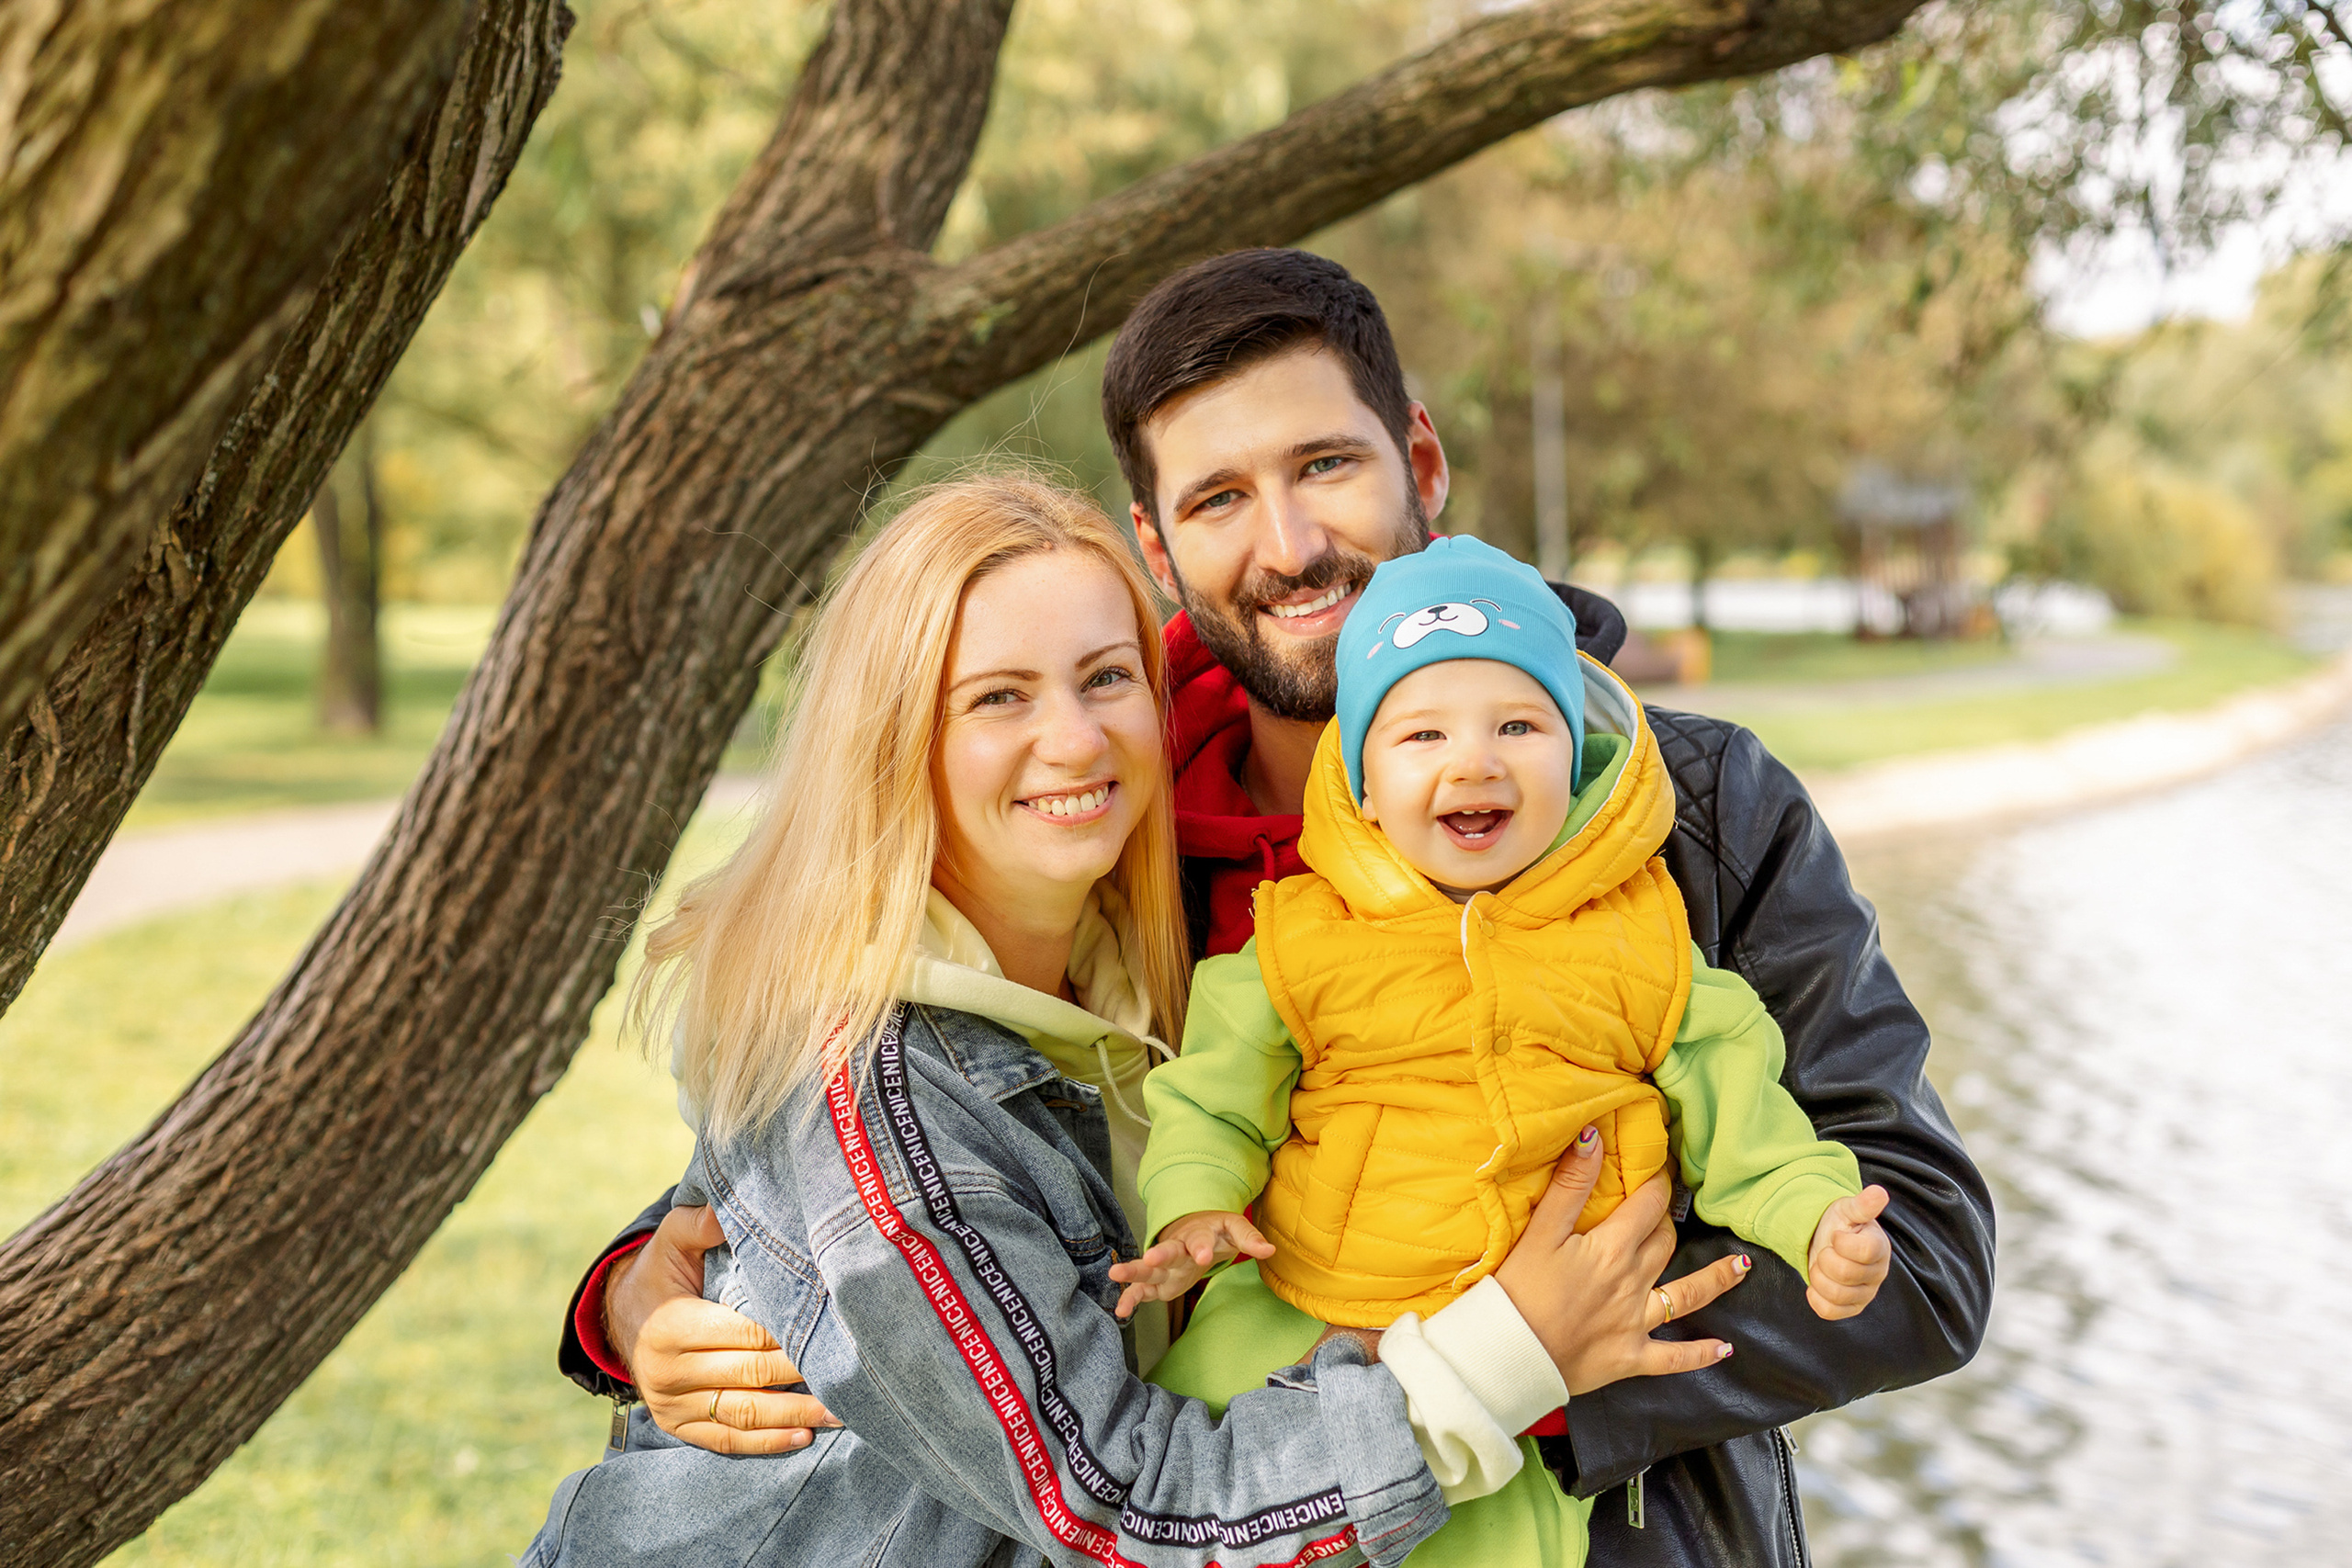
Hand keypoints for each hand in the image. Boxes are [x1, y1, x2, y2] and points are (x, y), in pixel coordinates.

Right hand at [607, 1203, 839, 1454]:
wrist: (619, 1316)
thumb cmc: (660, 1273)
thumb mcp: (670, 1240)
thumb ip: (699, 1223)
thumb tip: (728, 1209)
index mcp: (671, 1325)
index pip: (743, 1334)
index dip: (786, 1335)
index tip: (827, 1331)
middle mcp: (668, 1371)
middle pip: (750, 1375)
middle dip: (801, 1376)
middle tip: (849, 1374)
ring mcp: (672, 1403)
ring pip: (743, 1414)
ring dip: (794, 1416)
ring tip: (839, 1412)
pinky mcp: (676, 1425)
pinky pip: (725, 1439)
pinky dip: (765, 1443)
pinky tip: (803, 1437)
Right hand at [1107, 1210, 1274, 1319]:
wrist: (1195, 1229)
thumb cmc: (1216, 1230)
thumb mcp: (1234, 1230)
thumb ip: (1250, 1239)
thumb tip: (1270, 1250)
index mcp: (1198, 1235)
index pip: (1199, 1240)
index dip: (1200, 1247)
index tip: (1200, 1256)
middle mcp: (1177, 1249)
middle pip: (1167, 1251)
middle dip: (1159, 1255)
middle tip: (1150, 1259)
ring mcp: (1165, 1267)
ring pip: (1147, 1269)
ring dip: (1132, 1272)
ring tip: (1114, 1274)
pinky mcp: (1159, 1283)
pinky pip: (1142, 1291)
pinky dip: (1131, 1298)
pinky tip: (1120, 1311)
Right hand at [1492, 1125, 1752, 1395]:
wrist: (1512, 1355)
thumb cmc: (1518, 1291)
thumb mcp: (1541, 1231)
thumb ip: (1570, 1185)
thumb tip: (1593, 1136)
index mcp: (1612, 1248)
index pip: (1647, 1205)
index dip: (1658, 1183)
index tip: (1662, 1168)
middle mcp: (1633, 1282)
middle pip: (1665, 1242)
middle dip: (1670, 1221)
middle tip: (1670, 1209)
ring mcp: (1636, 1321)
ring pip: (1687, 1295)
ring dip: (1716, 1279)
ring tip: (1742, 1267)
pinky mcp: (1631, 1356)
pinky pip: (1674, 1357)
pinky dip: (1700, 1354)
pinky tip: (1723, 1349)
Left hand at [1805, 1184, 1890, 1319]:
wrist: (1827, 1242)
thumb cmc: (1840, 1225)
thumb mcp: (1847, 1210)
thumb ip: (1862, 1204)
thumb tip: (1879, 1192)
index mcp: (1879, 1248)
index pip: (1863, 1251)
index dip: (1841, 1242)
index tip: (1836, 1235)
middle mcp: (1877, 1274)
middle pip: (1844, 1274)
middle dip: (1824, 1258)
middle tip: (1825, 1250)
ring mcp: (1866, 1294)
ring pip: (1836, 1295)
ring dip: (1818, 1277)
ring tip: (1821, 1265)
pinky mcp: (1851, 1308)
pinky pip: (1829, 1312)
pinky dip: (1816, 1297)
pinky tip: (1817, 1283)